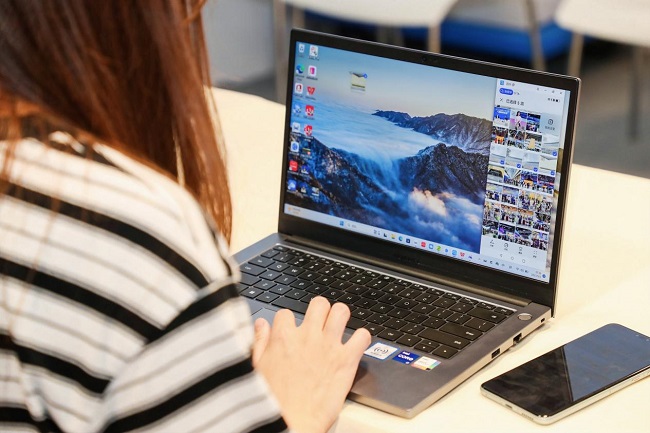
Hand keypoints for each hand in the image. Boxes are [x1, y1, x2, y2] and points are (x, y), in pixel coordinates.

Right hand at [252, 297, 370, 432]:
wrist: (289, 425)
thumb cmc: (272, 403)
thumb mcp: (256, 368)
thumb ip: (259, 342)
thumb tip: (261, 325)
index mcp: (283, 338)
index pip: (286, 313)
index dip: (289, 322)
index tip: (292, 331)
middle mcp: (307, 337)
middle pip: (319, 304)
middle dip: (320, 310)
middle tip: (321, 322)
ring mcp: (328, 347)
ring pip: (341, 311)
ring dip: (341, 317)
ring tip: (340, 327)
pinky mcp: (346, 361)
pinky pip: (362, 336)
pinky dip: (362, 338)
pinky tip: (356, 345)